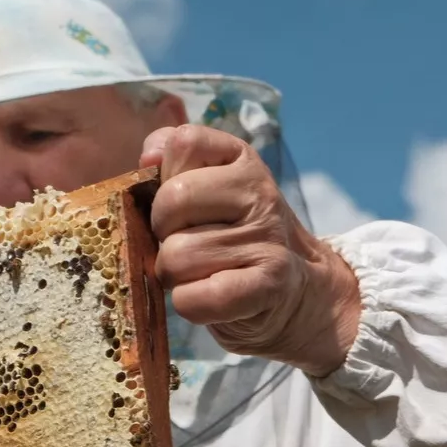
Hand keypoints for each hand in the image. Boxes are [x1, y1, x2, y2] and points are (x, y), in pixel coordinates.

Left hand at [139, 124, 361, 376]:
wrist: (298, 290)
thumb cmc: (234, 236)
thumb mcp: (211, 187)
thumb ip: (174, 159)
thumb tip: (149, 159)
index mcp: (242, 162)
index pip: (184, 143)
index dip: (162, 176)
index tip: (177, 204)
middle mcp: (260, 195)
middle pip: (170, 203)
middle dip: (160, 231)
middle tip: (182, 244)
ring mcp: (267, 240)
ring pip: (176, 256)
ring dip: (173, 274)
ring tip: (197, 274)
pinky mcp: (267, 286)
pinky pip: (195, 297)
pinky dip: (188, 303)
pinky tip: (204, 298)